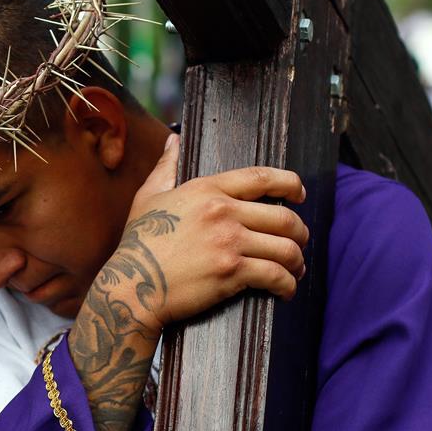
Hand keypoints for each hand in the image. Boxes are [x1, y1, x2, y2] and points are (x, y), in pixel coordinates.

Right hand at [106, 133, 308, 333]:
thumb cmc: (139, 243)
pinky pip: (276, 275)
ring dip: (297, 261)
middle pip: (284, 217)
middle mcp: (223, 211)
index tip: (299, 194)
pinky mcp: (232, 271)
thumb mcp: (149, 196)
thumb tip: (174, 140)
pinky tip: (285, 290)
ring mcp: (229, 241)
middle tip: (298, 243)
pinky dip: (287, 284)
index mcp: (207, 189)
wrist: (132, 285)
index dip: (290, 184)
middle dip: (299, 233)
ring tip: (294, 270)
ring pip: (286, 248)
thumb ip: (166, 167)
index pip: (261, 177)